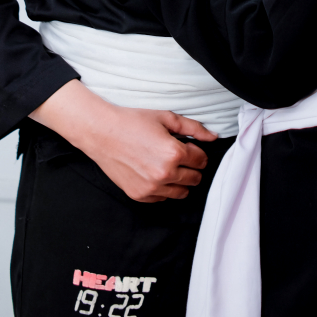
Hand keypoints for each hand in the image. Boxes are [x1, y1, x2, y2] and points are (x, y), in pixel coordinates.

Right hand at [30, 79, 216, 201]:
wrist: (102, 133)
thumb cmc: (133, 122)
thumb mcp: (166, 118)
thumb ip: (193, 128)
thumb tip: (213, 137)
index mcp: (174, 153)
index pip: (201, 160)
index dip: (198, 153)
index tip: (192, 149)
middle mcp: (164, 174)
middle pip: (195, 179)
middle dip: (193, 168)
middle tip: (182, 157)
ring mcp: (151, 188)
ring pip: (181, 193)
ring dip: (181, 181)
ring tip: (170, 166)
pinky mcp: (139, 195)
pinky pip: (162, 198)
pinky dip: (164, 189)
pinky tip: (155, 174)